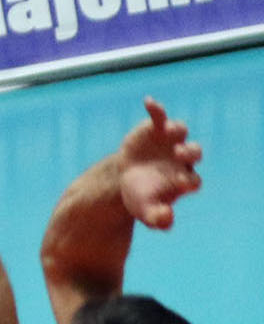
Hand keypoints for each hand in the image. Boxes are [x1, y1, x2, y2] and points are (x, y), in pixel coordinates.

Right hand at [116, 96, 202, 229]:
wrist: (128, 177)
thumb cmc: (141, 195)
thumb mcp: (145, 210)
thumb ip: (156, 218)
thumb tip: (167, 221)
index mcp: (184, 179)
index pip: (192, 179)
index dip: (188, 181)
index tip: (180, 183)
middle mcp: (183, 158)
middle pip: (195, 153)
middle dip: (190, 152)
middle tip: (180, 154)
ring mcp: (171, 141)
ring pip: (181, 132)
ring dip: (177, 130)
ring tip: (168, 130)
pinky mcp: (157, 128)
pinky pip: (160, 116)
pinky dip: (156, 109)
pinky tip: (149, 102)